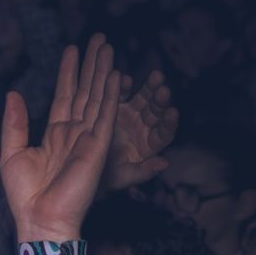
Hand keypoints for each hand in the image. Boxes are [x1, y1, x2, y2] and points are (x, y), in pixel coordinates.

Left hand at [1, 34, 121, 241]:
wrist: (38, 219)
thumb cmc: (24, 194)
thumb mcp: (12, 153)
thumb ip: (14, 122)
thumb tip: (13, 92)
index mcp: (55, 135)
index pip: (64, 96)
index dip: (69, 73)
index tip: (72, 50)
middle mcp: (74, 134)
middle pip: (86, 92)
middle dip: (91, 65)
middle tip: (98, 39)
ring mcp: (88, 140)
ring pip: (97, 98)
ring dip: (103, 73)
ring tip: (107, 47)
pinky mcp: (98, 149)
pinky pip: (106, 117)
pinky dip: (111, 96)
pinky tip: (116, 75)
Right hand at [104, 70, 175, 192]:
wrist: (83, 166)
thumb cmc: (106, 177)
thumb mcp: (123, 176)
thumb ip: (143, 171)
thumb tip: (165, 164)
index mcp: (150, 145)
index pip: (164, 133)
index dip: (169, 123)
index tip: (172, 113)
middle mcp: (144, 127)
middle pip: (156, 111)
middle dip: (160, 100)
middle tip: (163, 90)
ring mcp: (131, 114)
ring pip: (144, 98)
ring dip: (150, 87)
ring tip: (156, 77)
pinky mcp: (116, 105)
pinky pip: (123, 92)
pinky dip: (124, 85)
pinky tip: (124, 79)